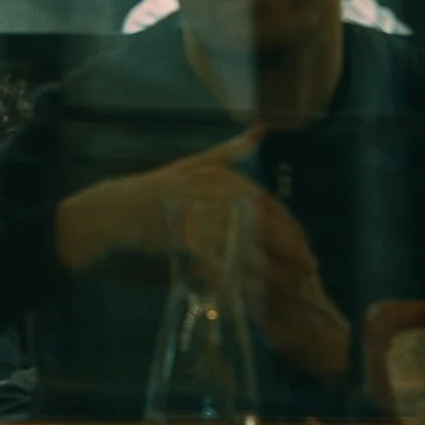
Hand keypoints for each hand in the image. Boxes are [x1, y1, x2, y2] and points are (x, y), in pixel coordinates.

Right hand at [57, 136, 352, 385]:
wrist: (116, 209)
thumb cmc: (159, 188)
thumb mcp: (197, 163)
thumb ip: (231, 150)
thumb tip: (261, 129)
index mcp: (224, 177)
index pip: (271, 206)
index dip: (293, 231)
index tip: (308, 252)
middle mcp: (216, 190)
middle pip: (265, 226)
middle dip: (290, 251)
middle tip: (307, 273)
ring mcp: (200, 212)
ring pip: (245, 246)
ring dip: (268, 269)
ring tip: (285, 290)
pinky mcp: (182, 235)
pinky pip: (214, 261)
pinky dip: (232, 278)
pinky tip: (246, 294)